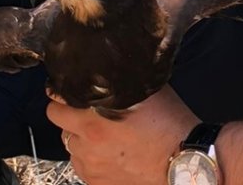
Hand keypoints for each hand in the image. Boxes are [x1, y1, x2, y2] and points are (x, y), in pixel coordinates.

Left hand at [47, 86, 199, 184]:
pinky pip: (82, 165)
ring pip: (70, 145)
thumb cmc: (171, 125)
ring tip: (104, 135)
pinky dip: (90, 158)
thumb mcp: (145, 91)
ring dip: (80, 137)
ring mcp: (91, 166)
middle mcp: (87, 144)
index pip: (55, 103)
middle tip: (87, 112)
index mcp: (94, 119)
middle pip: (58, 123)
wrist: (186, 161)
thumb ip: (119, 82)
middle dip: (69, 115)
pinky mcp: (97, 183)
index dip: (62, 94)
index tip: (68, 92)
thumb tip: (104, 68)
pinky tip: (110, 152)